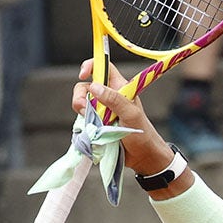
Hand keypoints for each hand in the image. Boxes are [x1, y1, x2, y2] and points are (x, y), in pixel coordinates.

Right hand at [73, 60, 171, 175]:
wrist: (142, 156)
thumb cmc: (142, 133)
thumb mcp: (130, 114)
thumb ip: (114, 100)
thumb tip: (94, 86)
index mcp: (120, 88)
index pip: (104, 67)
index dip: (92, 65)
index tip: (83, 74)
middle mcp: (109, 96)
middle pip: (86, 86)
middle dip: (80, 95)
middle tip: (84, 109)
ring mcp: (101, 110)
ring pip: (82, 102)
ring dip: (82, 111)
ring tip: (93, 123)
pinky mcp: (96, 123)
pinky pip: (83, 118)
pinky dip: (83, 122)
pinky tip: (92, 130)